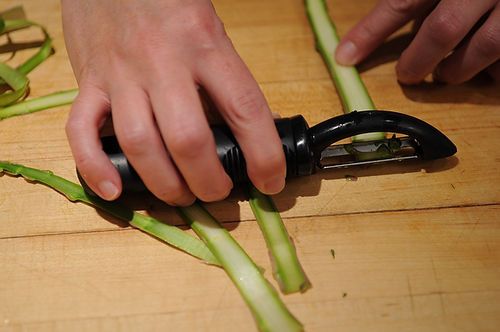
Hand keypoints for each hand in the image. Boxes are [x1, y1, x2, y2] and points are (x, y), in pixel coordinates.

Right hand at [62, 0, 285, 204]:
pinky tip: (114, 191)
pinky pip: (81, 130)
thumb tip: (251, 128)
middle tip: (218, 192)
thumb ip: (225, 78)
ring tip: (181, 196)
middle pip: (188, 139)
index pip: (244, 109)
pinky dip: (95, 167)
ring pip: (139, 144)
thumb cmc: (168, 2)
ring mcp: (120, 73)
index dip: (263, 155)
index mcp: (205, 44)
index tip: (271, 181)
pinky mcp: (88, 81)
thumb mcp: (210, 31)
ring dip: (164, 184)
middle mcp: (163, 61)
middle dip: (209, 181)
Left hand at [335, 0, 499, 83]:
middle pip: (443, 30)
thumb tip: (398, 13)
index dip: (370, 32)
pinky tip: (487, 67)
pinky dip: (495, 69)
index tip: (345, 57)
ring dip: (458, 68)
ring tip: (446, 72)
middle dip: (418, 60)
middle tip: (406, 75)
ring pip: (485, 47)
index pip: (403, 2)